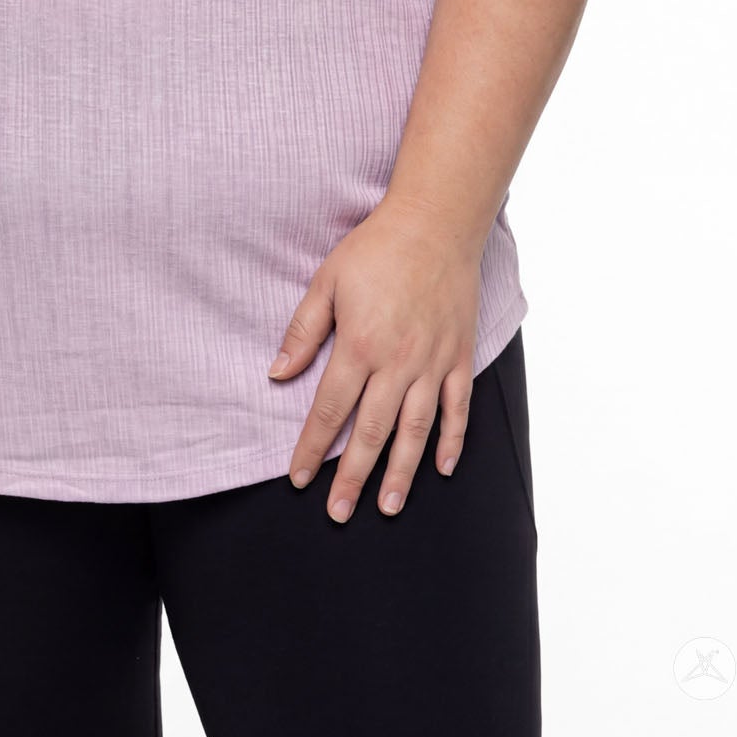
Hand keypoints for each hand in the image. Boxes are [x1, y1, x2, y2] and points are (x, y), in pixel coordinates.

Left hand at [267, 195, 483, 520]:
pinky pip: (458, 408)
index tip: (298, 478)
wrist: (436, 223)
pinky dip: (451, 440)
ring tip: (388, 506)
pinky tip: (441, 467)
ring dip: (401, 473)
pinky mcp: (459, 356)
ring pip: (416, 431)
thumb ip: (302, 331)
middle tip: (338, 513)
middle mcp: (398, 363)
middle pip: (372, 432)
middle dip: (351, 476)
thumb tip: (277, 374)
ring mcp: (433, 363)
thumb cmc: (375, 249)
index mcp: (360, 345)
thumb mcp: (326, 281)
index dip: (312, 448)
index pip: (330, 410)